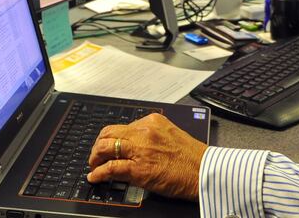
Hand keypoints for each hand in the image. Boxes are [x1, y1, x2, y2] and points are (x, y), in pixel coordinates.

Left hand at [87, 113, 207, 200]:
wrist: (204, 171)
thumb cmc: (192, 157)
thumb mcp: (171, 135)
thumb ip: (152, 136)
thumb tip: (135, 145)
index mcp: (153, 121)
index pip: (123, 126)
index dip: (111, 137)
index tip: (108, 145)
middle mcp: (144, 132)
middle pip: (108, 133)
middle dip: (98, 145)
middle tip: (96, 156)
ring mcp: (140, 150)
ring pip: (105, 147)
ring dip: (94, 158)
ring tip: (93, 166)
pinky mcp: (138, 169)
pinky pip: (110, 168)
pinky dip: (98, 173)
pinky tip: (95, 177)